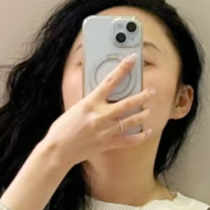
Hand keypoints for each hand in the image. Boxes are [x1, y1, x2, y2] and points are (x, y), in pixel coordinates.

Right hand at [43, 54, 155, 169]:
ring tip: (149, 110)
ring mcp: (105, 130)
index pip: (110, 81)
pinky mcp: (107, 143)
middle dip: (142, 96)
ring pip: (131, 121)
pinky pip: (128, 140)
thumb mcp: (76, 108)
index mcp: (91, 103)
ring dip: (143, 115)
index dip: (123, 68)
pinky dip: (139, 137)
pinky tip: (146, 132)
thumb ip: (91, 102)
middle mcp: (100, 116)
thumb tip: (102, 96)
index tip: (132, 59)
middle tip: (151, 91)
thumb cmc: (62, 128)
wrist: (58, 150)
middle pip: (127, 103)